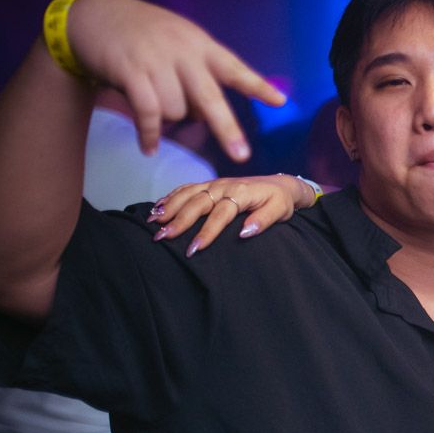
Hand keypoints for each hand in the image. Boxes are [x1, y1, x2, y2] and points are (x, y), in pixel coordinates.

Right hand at [64, 0, 284, 161]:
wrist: (95, 14)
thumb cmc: (144, 35)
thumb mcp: (178, 42)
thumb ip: (197, 74)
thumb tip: (205, 117)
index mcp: (200, 45)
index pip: (234, 68)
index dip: (258, 86)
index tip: (280, 102)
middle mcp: (183, 52)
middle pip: (211, 98)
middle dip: (227, 129)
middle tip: (242, 156)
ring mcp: (157, 61)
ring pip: (175, 110)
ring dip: (167, 118)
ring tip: (152, 100)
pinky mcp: (131, 72)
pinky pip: (148, 114)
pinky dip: (149, 135)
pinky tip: (149, 148)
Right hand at [149, 174, 312, 254]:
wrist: (280, 184)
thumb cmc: (280, 201)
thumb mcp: (280, 211)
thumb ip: (264, 220)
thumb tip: (245, 233)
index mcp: (241, 193)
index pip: (220, 214)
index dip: (206, 232)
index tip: (194, 249)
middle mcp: (223, 186)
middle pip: (197, 203)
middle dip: (178, 221)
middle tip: (162, 237)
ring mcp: (214, 184)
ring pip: (187, 194)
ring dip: (169, 207)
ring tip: (153, 223)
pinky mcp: (209, 184)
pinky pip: (186, 188)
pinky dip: (171, 197)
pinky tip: (157, 208)